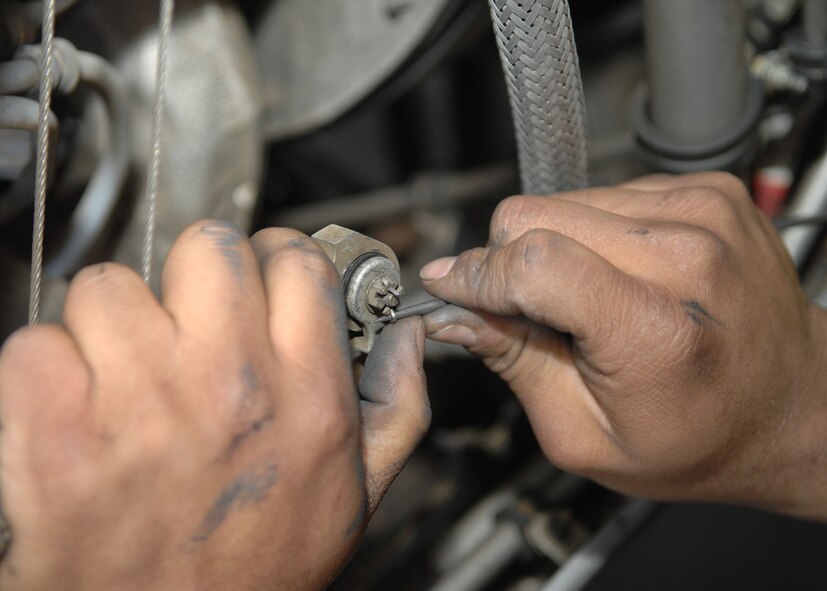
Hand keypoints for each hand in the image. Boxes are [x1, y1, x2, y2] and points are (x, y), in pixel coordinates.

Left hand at [0, 221, 429, 589]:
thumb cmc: (257, 568)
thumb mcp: (358, 490)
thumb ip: (397, 402)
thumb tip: (409, 338)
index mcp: (305, 394)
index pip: (297, 261)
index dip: (275, 257)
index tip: (260, 276)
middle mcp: (229, 384)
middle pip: (207, 247)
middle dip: (195, 274)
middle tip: (188, 318)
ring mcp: (141, 401)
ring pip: (111, 286)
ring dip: (113, 323)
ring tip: (127, 375)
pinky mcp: (56, 431)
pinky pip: (35, 343)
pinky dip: (44, 367)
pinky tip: (75, 407)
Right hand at [421, 172, 826, 519]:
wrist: (793, 408)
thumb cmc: (700, 436)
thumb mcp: (586, 436)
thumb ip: (513, 363)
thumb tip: (456, 313)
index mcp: (654, 330)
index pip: (531, 262)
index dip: (477, 275)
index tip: (452, 289)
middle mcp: (685, 254)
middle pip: (534, 216)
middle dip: (508, 261)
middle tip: (529, 310)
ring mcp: (703, 212)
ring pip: (563, 198)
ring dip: (554, 244)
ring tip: (589, 298)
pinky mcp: (707, 190)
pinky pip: (606, 193)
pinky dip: (594, 231)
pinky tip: (620, 274)